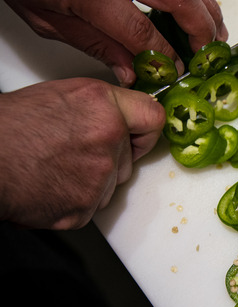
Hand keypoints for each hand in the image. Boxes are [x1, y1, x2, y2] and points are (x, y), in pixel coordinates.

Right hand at [0, 78, 164, 229]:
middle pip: (129, 158)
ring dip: (91, 180)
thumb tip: (122, 119)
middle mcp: (107, 139)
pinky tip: (49, 185)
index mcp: (103, 106)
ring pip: (111, 183)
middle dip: (109, 158)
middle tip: (73, 151)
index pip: (153, 118)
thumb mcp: (60, 96)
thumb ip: (100, 108)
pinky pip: (91, 206)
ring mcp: (99, 177)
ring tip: (55, 166)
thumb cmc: (8, 127)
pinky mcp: (85, 208)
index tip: (139, 135)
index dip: (144, 129)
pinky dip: (73, 200)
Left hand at [4, 0, 227, 86]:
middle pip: (181, 3)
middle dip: (201, 31)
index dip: (166, 56)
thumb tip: (130, 71)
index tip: (176, 71)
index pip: (145, 33)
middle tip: (208, 54)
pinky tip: (197, 8)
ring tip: (213, 33)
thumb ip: (96, 45)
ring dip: (206, 9)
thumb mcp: (50, 19)